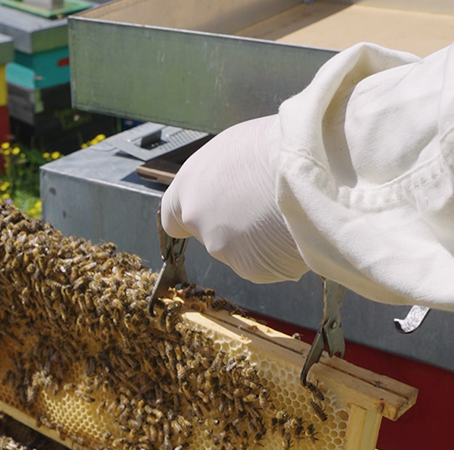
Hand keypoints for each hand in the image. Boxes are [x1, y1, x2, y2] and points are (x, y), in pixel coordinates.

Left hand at [160, 115, 308, 283]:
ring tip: (287, 212)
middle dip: (234, 227)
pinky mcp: (251, 267)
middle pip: (211, 234)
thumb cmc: (278, 146)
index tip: (204, 219)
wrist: (313, 166)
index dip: (191, 219)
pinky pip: (268, 264)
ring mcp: (222, 247)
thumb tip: (227, 187)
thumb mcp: (236, 147)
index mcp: (189, 187)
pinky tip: (296, 229)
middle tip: (264, 208)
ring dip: (259, 240)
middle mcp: (198, 220)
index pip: (172, 217)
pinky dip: (281, 254)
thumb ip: (219, 177)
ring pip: (241, 251)